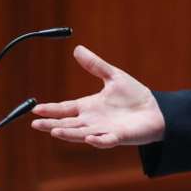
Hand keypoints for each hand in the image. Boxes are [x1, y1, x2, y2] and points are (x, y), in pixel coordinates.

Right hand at [30, 45, 164, 147]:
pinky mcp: (119, 136)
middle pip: (68, 124)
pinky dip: (98, 141)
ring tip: (55, 132)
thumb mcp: (113, 76)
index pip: (65, 109)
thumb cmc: (134, 96)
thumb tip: (77, 49)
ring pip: (82, 134)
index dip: (51, 109)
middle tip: (35, 124)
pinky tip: (89, 138)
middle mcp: (93, 121)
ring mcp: (104, 130)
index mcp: (89, 107)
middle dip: (51, 124)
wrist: (155, 110)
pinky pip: (106, 141)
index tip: (35, 109)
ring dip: (69, 134)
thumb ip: (95, 65)